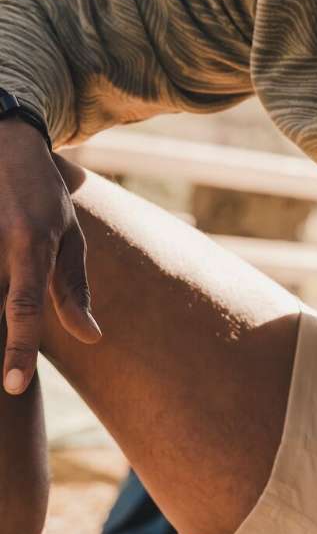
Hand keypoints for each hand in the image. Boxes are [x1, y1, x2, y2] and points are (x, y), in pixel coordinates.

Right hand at [0, 122, 98, 395]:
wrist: (4, 147)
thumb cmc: (44, 197)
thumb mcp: (70, 237)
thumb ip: (74, 289)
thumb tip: (92, 337)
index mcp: (31, 247)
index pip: (24, 307)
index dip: (18, 349)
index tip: (13, 387)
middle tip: (11, 379)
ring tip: (9, 354)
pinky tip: (7, 307)